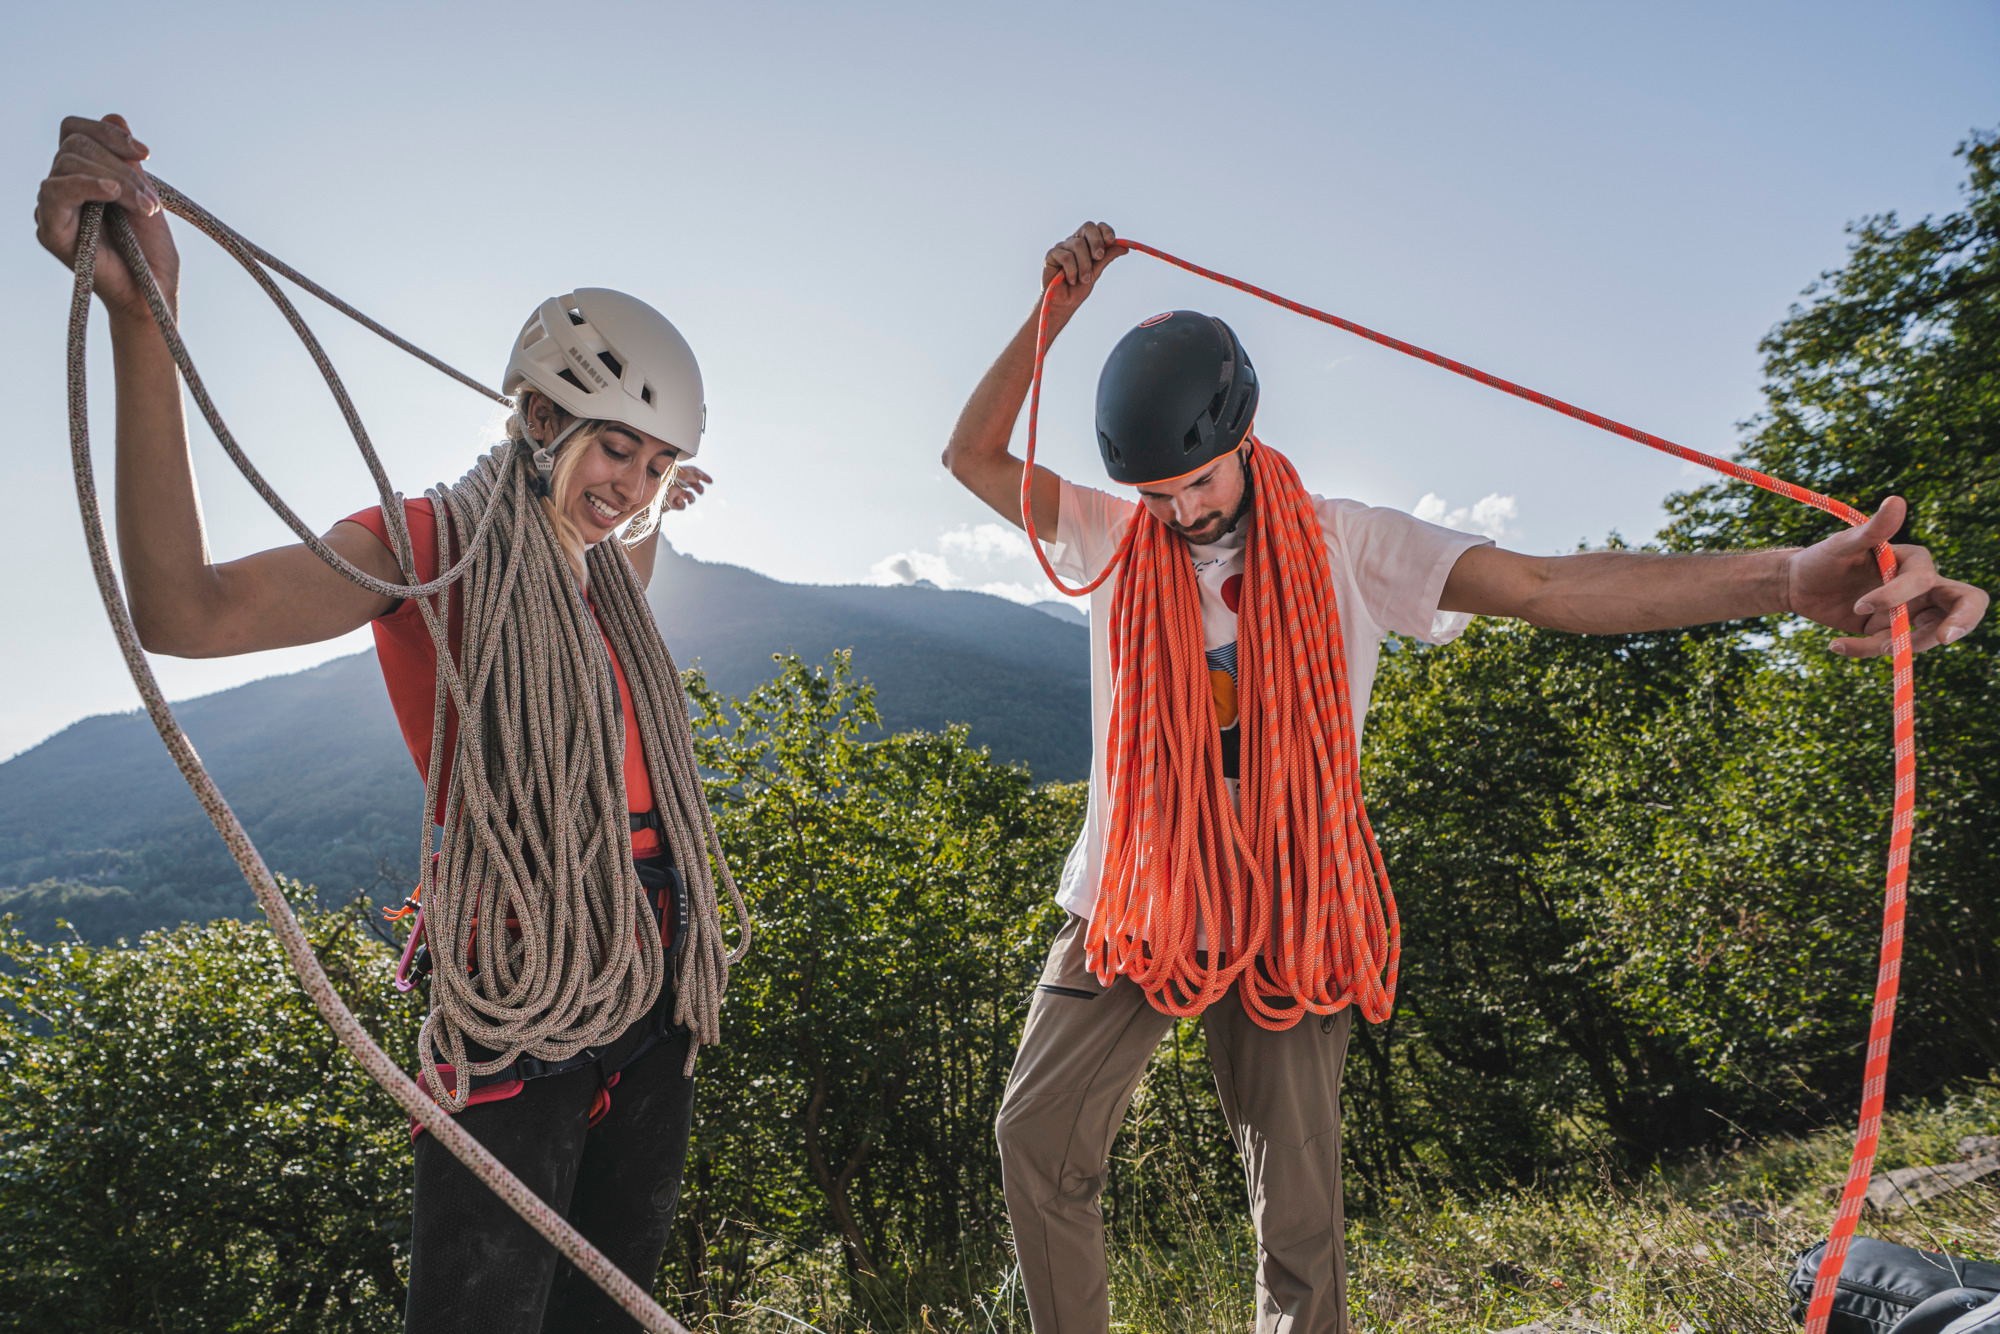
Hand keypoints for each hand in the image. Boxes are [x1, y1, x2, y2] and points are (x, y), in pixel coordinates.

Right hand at [34, 114, 178, 315]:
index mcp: (81, 176)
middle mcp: (61, 188)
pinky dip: (86, 185)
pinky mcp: (50, 229)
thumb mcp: (144, 194)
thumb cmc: (149, 250)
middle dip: (121, 164)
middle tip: (152, 199)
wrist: (153, 293)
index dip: (107, 132)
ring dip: (116, 179)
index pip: (75, 131)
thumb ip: (126, 159)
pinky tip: (114, 194)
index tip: (145, 153)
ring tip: (146, 209)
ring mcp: (52, 208)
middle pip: (75, 144)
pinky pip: (55, 191)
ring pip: (68, 162)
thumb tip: (115, 115)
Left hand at [664, 464, 711, 511]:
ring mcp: (674, 492)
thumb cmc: (661, 485)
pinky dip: (681, 504)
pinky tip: (676, 503)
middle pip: (692, 484)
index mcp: (677, 473)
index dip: (702, 476)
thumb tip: (699, 476)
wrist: (649, 501)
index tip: (711, 482)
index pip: (693, 472)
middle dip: (698, 488)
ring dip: (691, 498)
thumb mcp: (676, 478)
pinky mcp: (671, 502)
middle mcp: (676, 482)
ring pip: (688, 495)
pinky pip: (682, 504)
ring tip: (690, 500)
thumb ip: (689, 475)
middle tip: (701, 492)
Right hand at [1040, 221, 1122, 318]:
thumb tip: (1124, 247)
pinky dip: (1072, 270)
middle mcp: (1074, 241)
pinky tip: (1071, 280)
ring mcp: (1062, 247)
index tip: (1111, 241)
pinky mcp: (1051, 255)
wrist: (1064, 303)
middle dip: (1096, 241)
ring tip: (1084, 279)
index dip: (1105, 231)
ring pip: (1078, 245)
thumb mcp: (1097, 272)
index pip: (1097, 228)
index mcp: (1087, 243)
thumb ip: (1107, 258)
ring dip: (1084, 265)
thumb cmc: (1079, 288)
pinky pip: (1066, 256)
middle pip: (1088, 227)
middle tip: (1099, 257)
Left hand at [1787, 497, 1988, 656]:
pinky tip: (1835, 645)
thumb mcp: (1842, 545)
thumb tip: (1896, 500)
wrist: (1798, 585)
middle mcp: (1919, 588)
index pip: (1926, 581)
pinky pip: (1889, 648)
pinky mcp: (1890, 631)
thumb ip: (1873, 530)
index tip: (1869, 608)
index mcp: (1914, 564)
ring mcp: (1907, 611)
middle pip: (1962, 605)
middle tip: (1944, 639)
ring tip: (1842, 642)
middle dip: (1962, 622)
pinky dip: (1863, 650)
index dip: (1906, 594)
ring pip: (1924, 637)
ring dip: (1890, 645)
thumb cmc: (1822, 558)